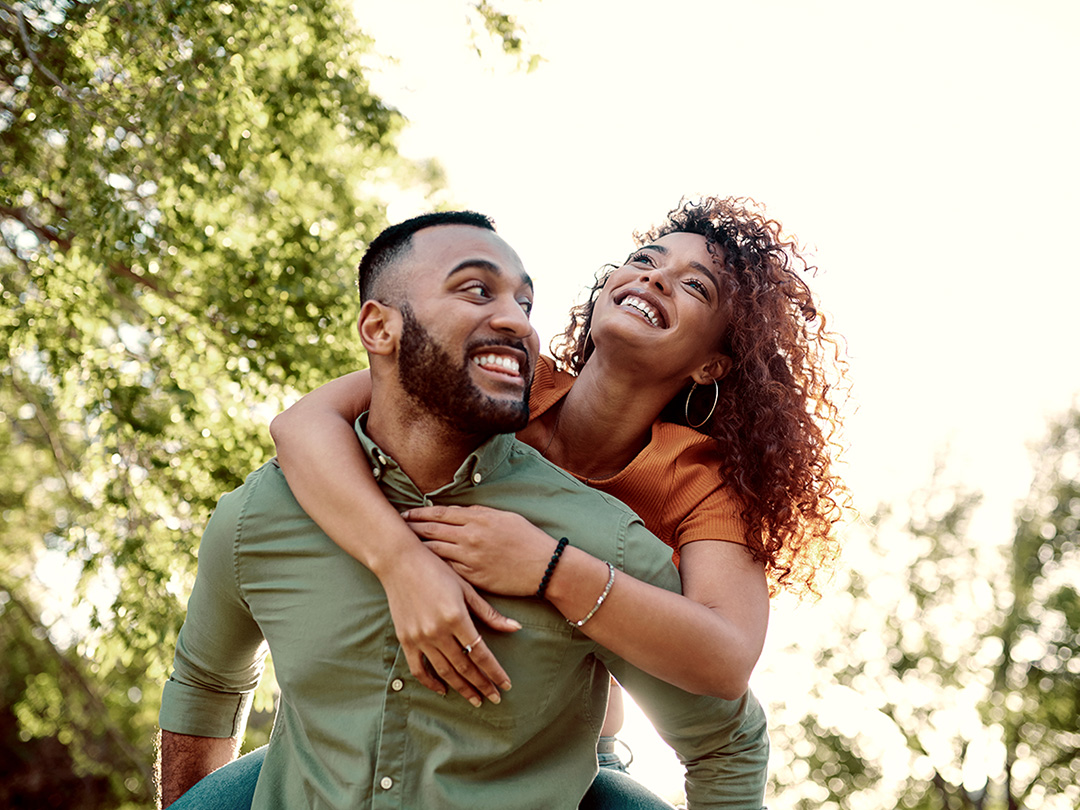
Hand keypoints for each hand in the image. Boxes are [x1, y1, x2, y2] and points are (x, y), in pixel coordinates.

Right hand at [380, 543, 520, 706]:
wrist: (400, 562)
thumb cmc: (437, 570)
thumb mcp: (466, 588)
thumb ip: (489, 613)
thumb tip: (516, 629)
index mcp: (456, 617)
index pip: (481, 653)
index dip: (495, 672)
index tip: (505, 685)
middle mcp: (437, 631)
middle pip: (465, 666)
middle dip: (482, 684)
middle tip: (495, 698)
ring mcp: (419, 637)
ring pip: (445, 671)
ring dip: (462, 688)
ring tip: (475, 699)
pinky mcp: (405, 640)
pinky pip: (419, 669)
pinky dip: (431, 683)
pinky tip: (444, 690)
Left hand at [401, 505, 557, 595]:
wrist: (544, 566)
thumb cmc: (527, 539)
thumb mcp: (504, 517)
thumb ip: (479, 513)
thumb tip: (458, 512)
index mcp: (478, 518)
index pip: (440, 513)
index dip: (420, 513)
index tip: (406, 513)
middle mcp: (470, 537)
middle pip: (432, 530)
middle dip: (411, 528)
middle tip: (394, 527)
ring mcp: (470, 558)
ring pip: (435, 551)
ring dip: (416, 548)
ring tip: (401, 547)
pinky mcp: (473, 577)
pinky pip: (446, 570)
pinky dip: (432, 566)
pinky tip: (421, 566)